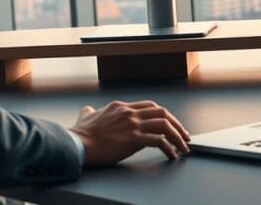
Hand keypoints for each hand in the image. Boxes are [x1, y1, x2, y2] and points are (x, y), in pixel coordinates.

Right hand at [69, 100, 190, 166]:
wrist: (77, 144)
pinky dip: (169, 147)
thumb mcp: (86, 116)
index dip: (164, 116)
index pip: (150, 106)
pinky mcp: (133, 139)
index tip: (171, 125)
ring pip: (165, 125)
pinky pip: (159, 141)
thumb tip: (87, 110)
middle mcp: (129, 113)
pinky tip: (172, 154)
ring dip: (178, 136)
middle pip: (162, 112)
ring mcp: (132, 125)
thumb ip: (90, 112)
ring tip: (184, 146)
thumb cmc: (80, 134)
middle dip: (177, 124)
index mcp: (121, 107)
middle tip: (184, 135)